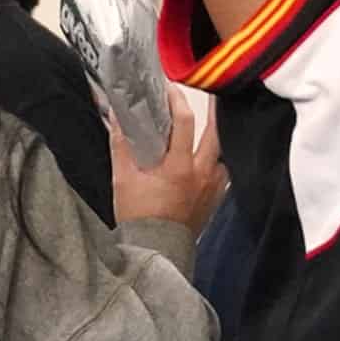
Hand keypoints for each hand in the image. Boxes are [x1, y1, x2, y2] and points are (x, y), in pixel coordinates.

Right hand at [112, 88, 227, 237]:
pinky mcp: (215, 200)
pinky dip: (218, 161)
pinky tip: (209, 156)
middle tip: (212, 93)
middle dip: (215, 110)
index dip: (178, 99)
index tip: (170, 88)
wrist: (155, 252)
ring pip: (224, 153)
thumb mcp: (122, 179)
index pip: (185, 121)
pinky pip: (224, 173)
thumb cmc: (137, 218)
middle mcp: (201, 174)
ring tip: (211, 124)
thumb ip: (121, 145)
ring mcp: (212, 188)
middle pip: (217, 133)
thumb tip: (115, 117)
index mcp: (178, 167)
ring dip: (217, 138)